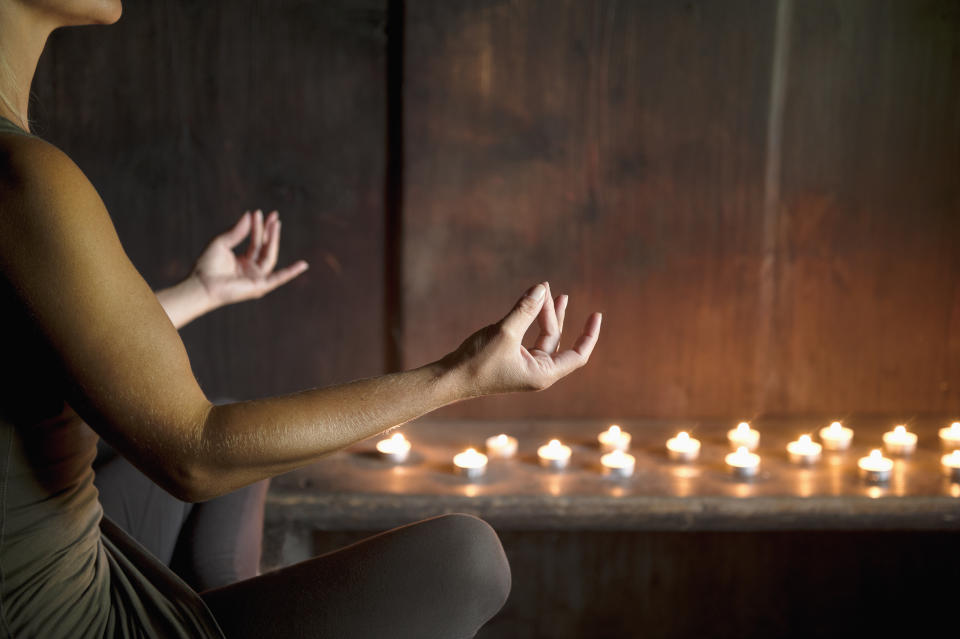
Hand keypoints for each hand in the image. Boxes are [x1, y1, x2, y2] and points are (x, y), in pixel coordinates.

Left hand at [192, 209, 308, 307]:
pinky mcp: (259, 286)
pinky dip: (291, 273)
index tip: (258, 213)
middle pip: (265, 248)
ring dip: (274, 240)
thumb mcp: (221, 242)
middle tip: (274, 215)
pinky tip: (303, 265)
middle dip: (270, 231)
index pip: (255, 243)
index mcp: (242, 262)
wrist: (202, 284)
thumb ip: (237, 231)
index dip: (258, 228)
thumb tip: (249, 215)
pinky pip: (278, 278)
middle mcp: (251, 270)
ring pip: (270, 256)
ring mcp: (256, 278)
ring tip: (276, 222)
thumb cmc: (206, 266)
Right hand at [444, 282, 601, 396]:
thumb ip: (526, 309)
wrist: (450, 378)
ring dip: (544, 314)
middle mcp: (538, 372)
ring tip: (546, 291)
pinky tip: (529, 304)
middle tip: (548, 289)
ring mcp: (525, 366)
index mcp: (543, 374)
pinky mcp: (513, 359)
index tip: (596, 314)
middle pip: (556, 339)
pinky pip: (529, 337)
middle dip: (554, 313)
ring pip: (543, 336)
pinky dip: (530, 320)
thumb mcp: (505, 332)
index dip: (589, 334)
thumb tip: (542, 288)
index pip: (577, 355)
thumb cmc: (478, 361)